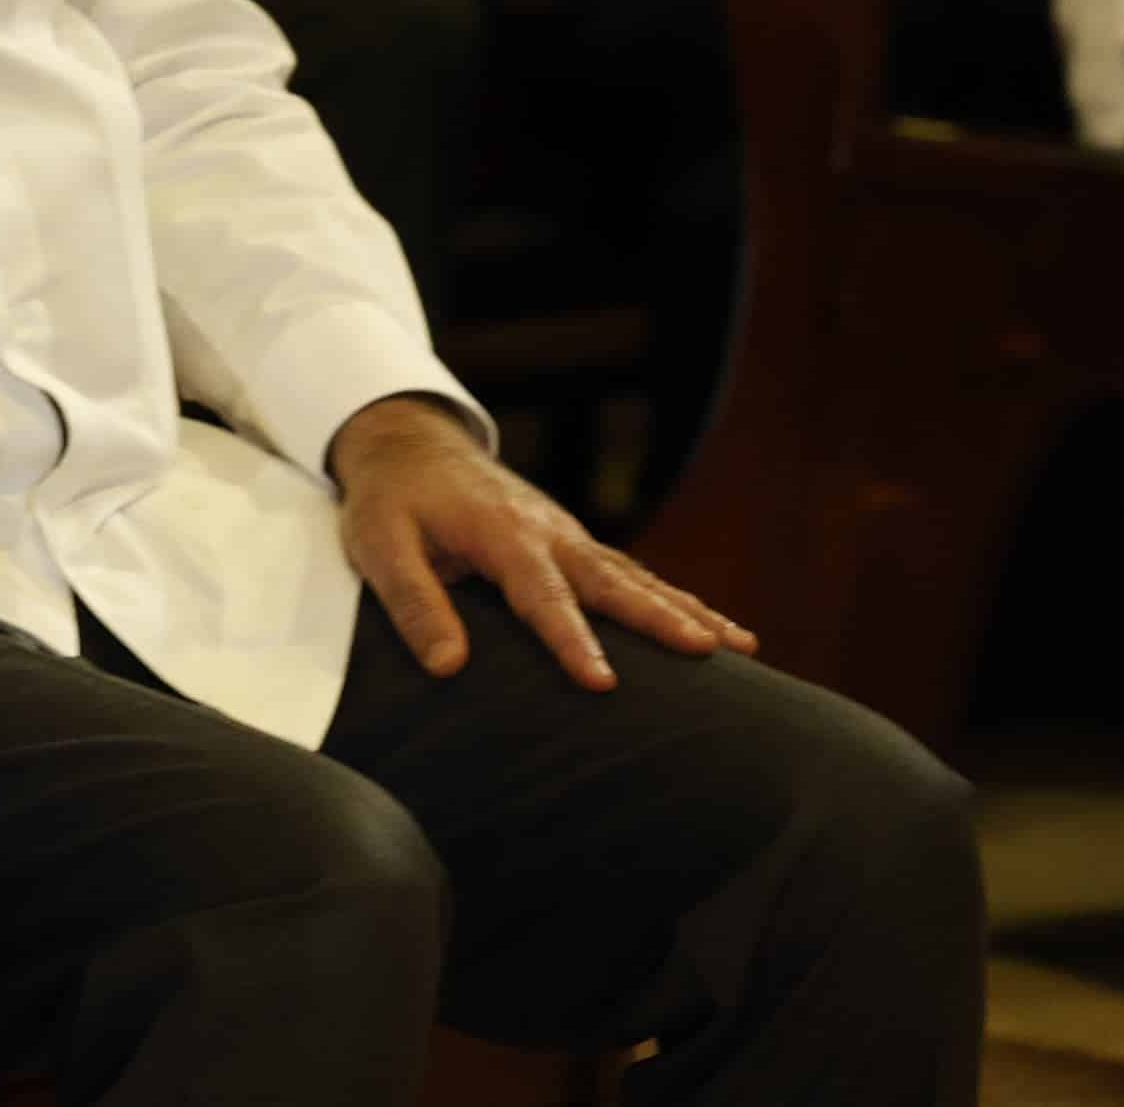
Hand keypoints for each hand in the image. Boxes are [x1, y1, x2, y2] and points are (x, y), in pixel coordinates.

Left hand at [328, 393, 751, 691]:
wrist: (408, 442)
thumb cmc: (390, 499)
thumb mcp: (378, 545)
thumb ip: (413, 602)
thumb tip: (447, 666)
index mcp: (500, 534)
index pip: (541, 596)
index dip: (571, 640)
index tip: (604, 682)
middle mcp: (548, 533)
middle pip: (612, 580)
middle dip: (663, 618)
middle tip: (712, 652)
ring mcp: (566, 535)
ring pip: (635, 575)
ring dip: (687, 609)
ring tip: (745, 646)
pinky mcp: (572, 542)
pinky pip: (629, 572)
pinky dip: (673, 598)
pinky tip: (710, 627)